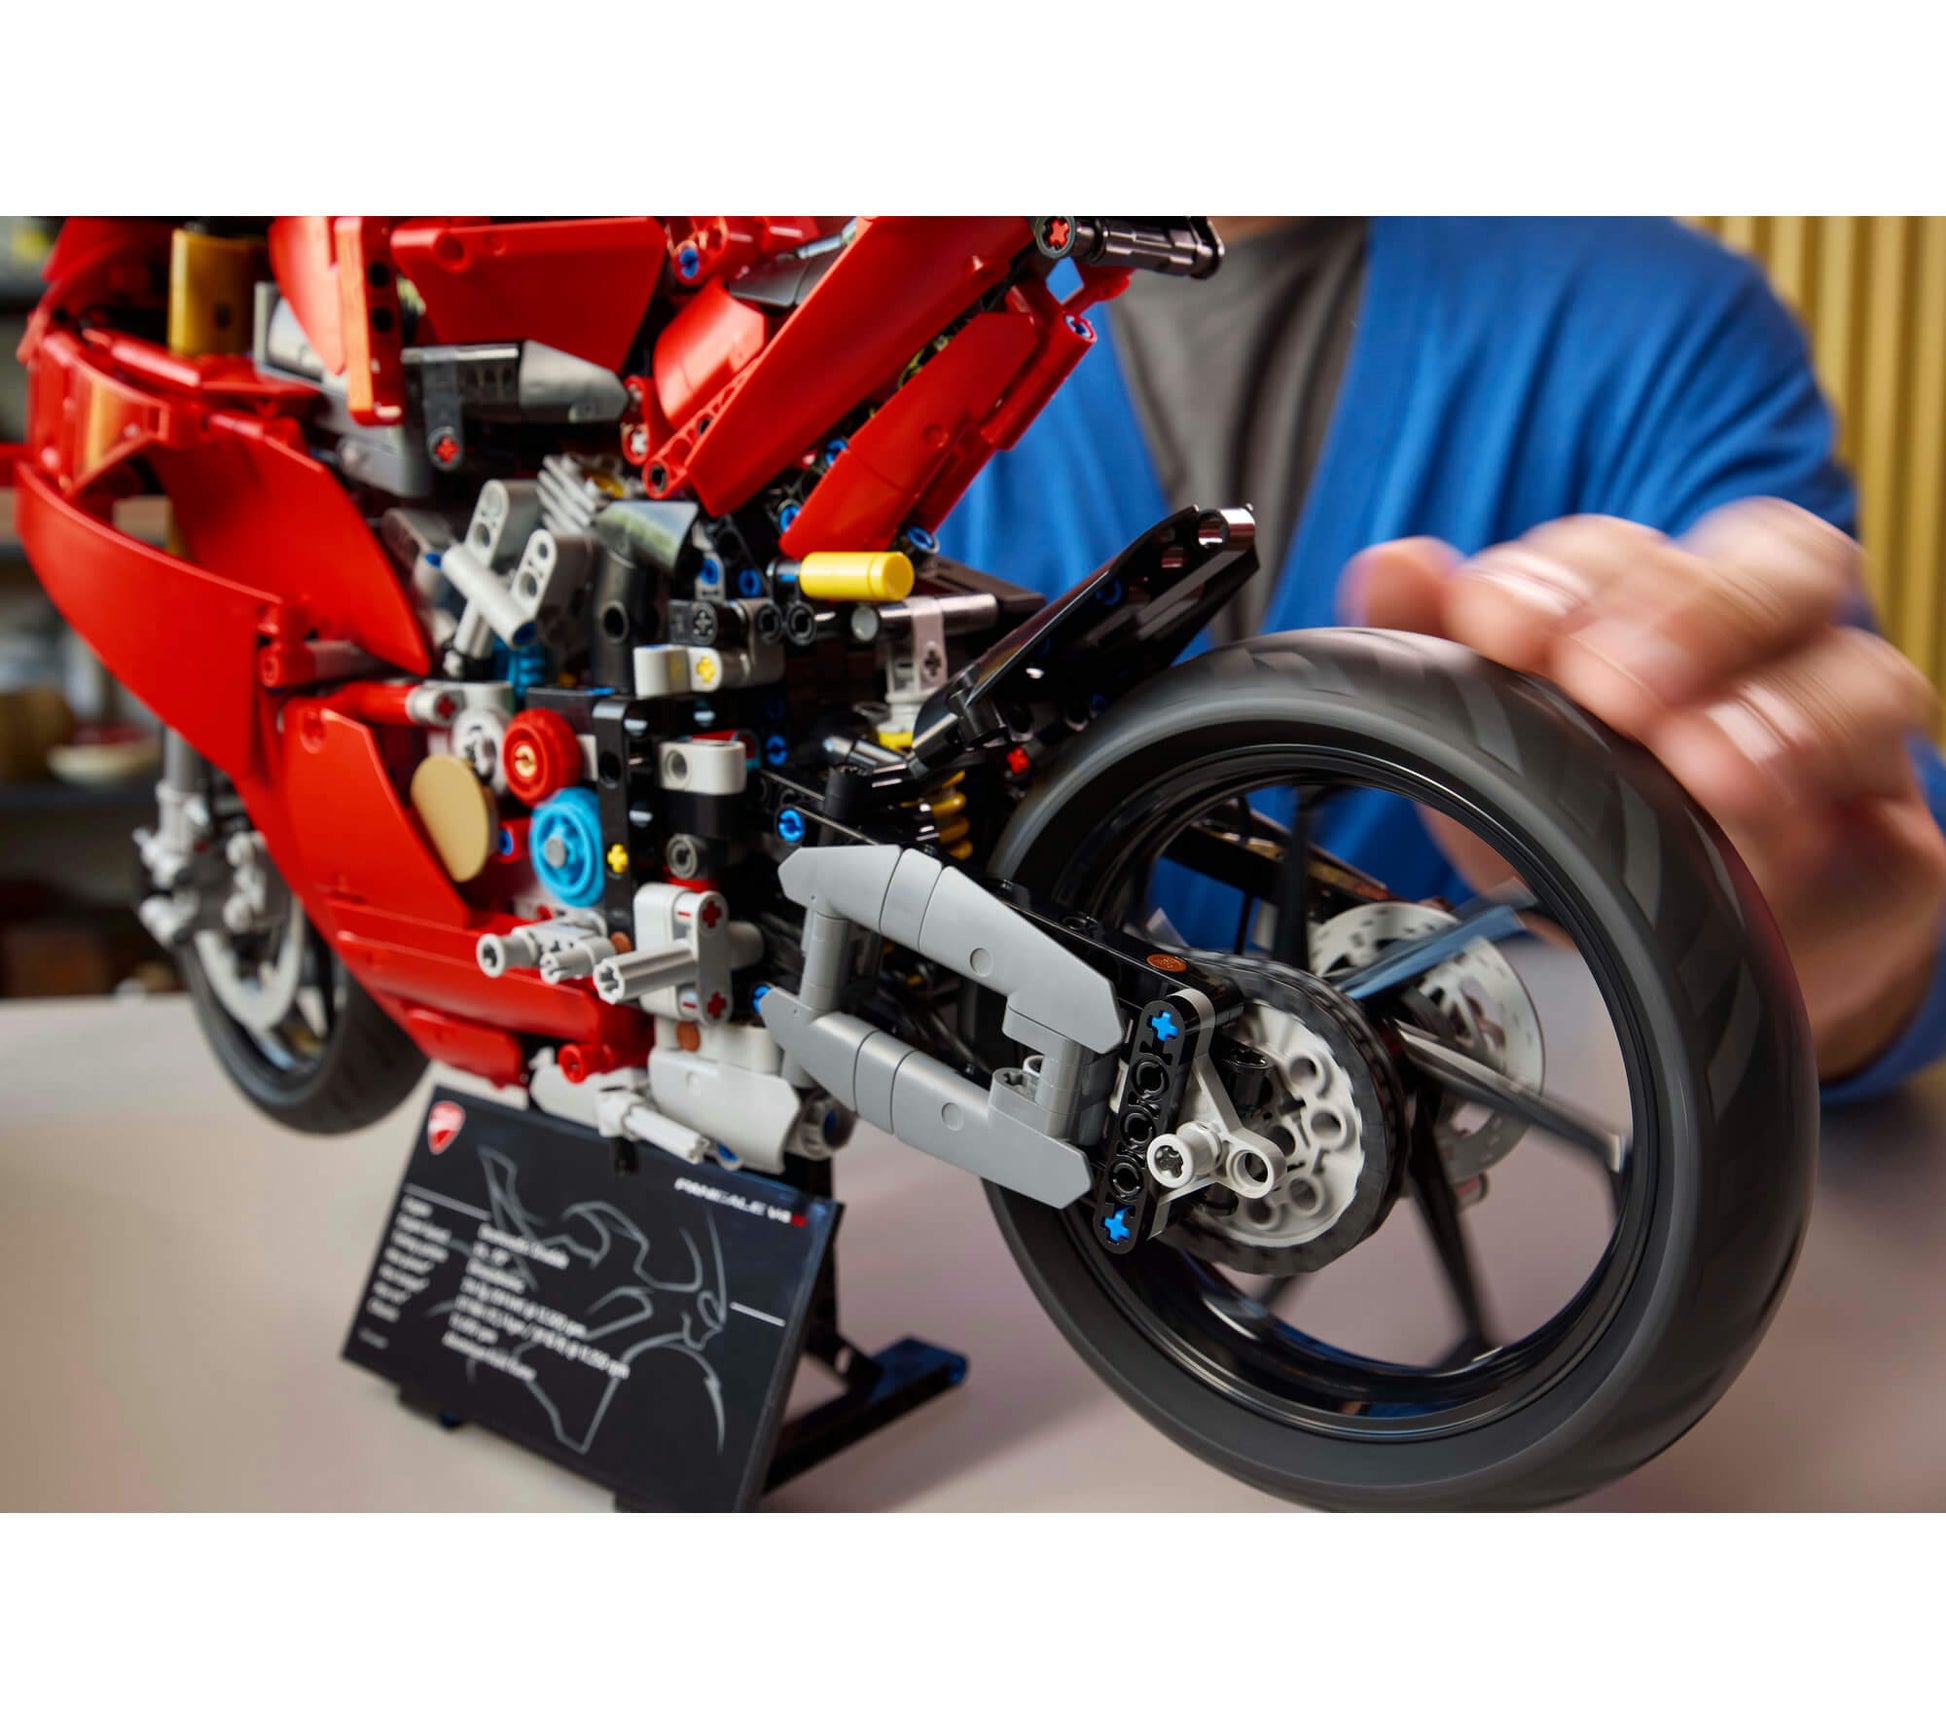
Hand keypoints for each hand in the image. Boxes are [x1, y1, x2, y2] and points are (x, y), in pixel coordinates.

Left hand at [1347, 500, 1945, 1080]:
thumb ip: (1435, 653)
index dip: (1564, 573)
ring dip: (1763, 699)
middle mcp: (1755, 652)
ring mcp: (1831, 726)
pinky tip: (1750, 801)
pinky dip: (1818, 771)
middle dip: (1678, 607)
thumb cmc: (1583, 842)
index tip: (1496, 623)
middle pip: (1769, 561)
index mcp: (1650, 615)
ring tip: (1687, 753)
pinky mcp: (1888, 819)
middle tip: (1601, 677)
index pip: (1631, 549)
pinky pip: (1882, 773)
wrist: (1668, 977)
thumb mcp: (1487, 757)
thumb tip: (1391, 566)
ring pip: (1848, 656)